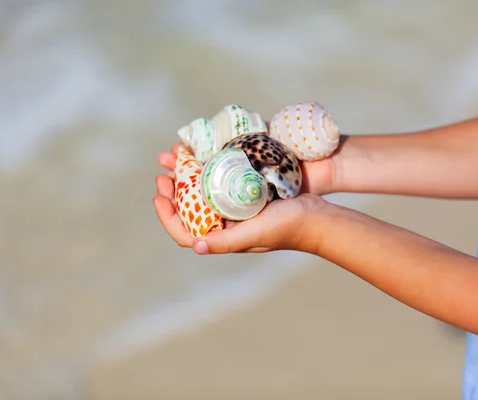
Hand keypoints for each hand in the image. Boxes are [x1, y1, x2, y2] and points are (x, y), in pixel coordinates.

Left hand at [153, 143, 327, 253]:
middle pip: (188, 208)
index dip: (167, 215)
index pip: (185, 232)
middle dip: (172, 190)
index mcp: (222, 237)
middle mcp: (224, 223)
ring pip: (200, 191)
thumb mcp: (254, 234)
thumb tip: (195, 246)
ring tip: (174, 157)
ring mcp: (233, 207)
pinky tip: (199, 153)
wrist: (316, 214)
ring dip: (184, 175)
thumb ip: (226, 241)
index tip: (161, 194)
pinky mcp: (244, 192)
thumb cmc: (287, 227)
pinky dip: (205, 166)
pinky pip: (217, 178)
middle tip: (163, 172)